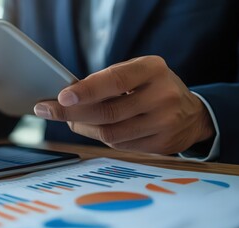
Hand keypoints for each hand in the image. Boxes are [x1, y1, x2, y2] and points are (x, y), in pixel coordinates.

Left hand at [34, 56, 214, 153]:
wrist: (192, 115)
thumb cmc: (153, 87)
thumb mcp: (138, 72)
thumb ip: (108, 81)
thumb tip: (68, 98)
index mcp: (154, 69)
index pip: (116, 81)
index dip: (87, 90)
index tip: (61, 97)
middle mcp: (162, 96)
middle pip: (108, 112)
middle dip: (71, 113)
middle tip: (46, 110)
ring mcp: (164, 123)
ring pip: (111, 133)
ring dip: (83, 128)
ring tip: (68, 120)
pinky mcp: (161, 145)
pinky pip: (120, 146)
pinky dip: (102, 138)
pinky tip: (94, 129)